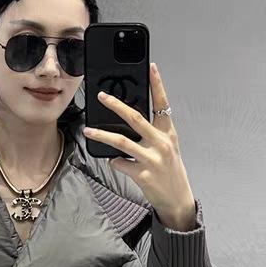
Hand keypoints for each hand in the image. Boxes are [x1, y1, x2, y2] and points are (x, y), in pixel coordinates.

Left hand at [82, 61, 197, 229]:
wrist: (177, 199)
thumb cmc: (170, 172)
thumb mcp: (168, 148)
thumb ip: (153, 134)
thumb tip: (129, 122)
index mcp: (168, 133)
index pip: (163, 104)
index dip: (157, 84)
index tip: (151, 67)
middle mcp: (161, 143)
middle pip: (135, 118)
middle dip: (116, 105)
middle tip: (102, 97)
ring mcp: (152, 159)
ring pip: (121, 142)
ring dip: (101, 135)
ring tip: (88, 130)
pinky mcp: (143, 175)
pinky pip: (120, 163)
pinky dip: (113, 162)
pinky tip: (113, 162)